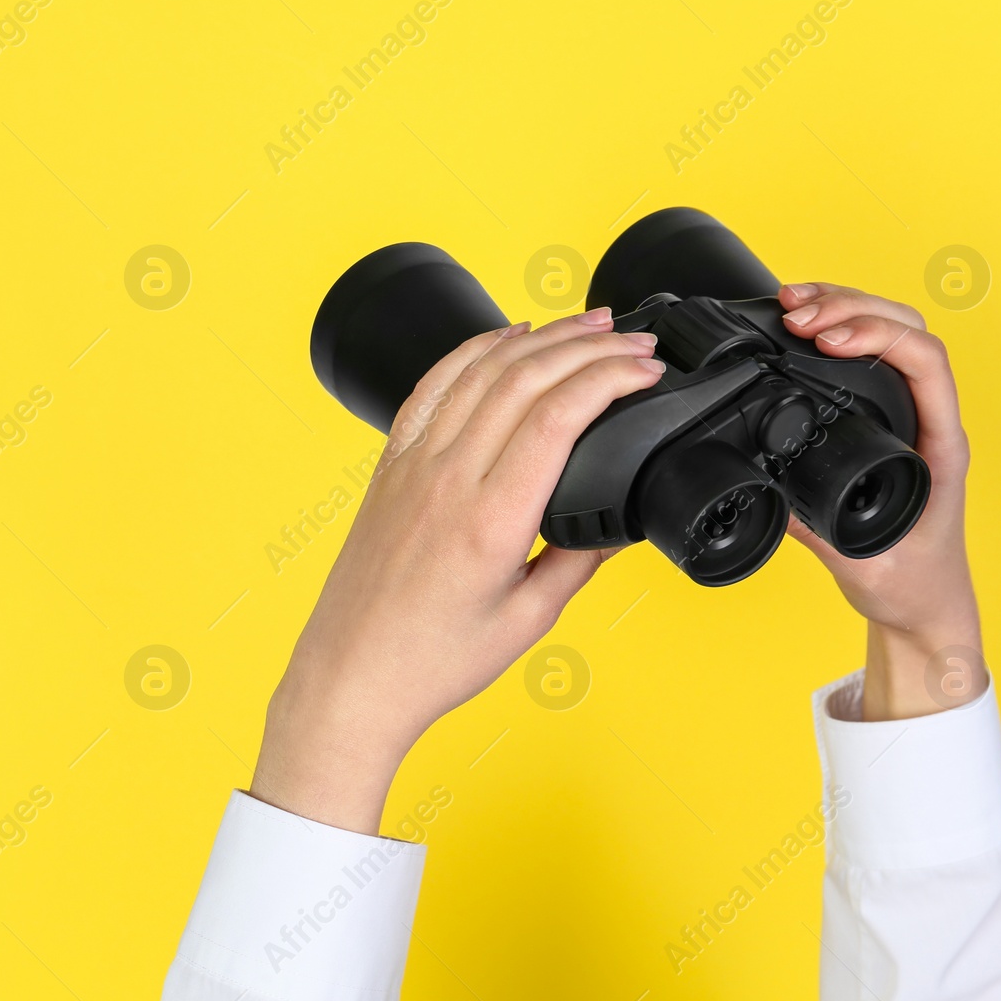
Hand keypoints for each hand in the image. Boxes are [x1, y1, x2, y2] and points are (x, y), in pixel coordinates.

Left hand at [250, 311, 664, 832]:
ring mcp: (413, 464)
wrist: (352, 675)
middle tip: (635, 342)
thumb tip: (616, 525)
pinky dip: (476, 349)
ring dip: (540, 337)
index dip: (610, 377)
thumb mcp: (527, 621)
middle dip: (590, 346)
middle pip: (525, 376)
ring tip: (588, 325)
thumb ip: (578, 563)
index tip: (647, 371)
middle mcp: (447, 478)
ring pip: (481, 369)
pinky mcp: (391, 464)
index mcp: (490, 519)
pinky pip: (434, 384)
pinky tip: (506, 337)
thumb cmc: (430, 659)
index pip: (557, 415)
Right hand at [778, 282, 983, 720]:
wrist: (923, 609)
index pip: (925, 364)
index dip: (878, 337)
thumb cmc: (909, 586)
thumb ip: (816, 527)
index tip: (827, 340)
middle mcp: (929, 420)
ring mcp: (909, 416)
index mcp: (939, 445)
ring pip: (889, 333)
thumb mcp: (861, 561)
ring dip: (842, 307)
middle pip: (907, 329)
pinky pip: (868, 357)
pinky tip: (800, 326)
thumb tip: (769, 487)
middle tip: (796, 314)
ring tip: (791, 304)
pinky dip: (834, 329)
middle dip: (850, 307)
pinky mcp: (884, 419)